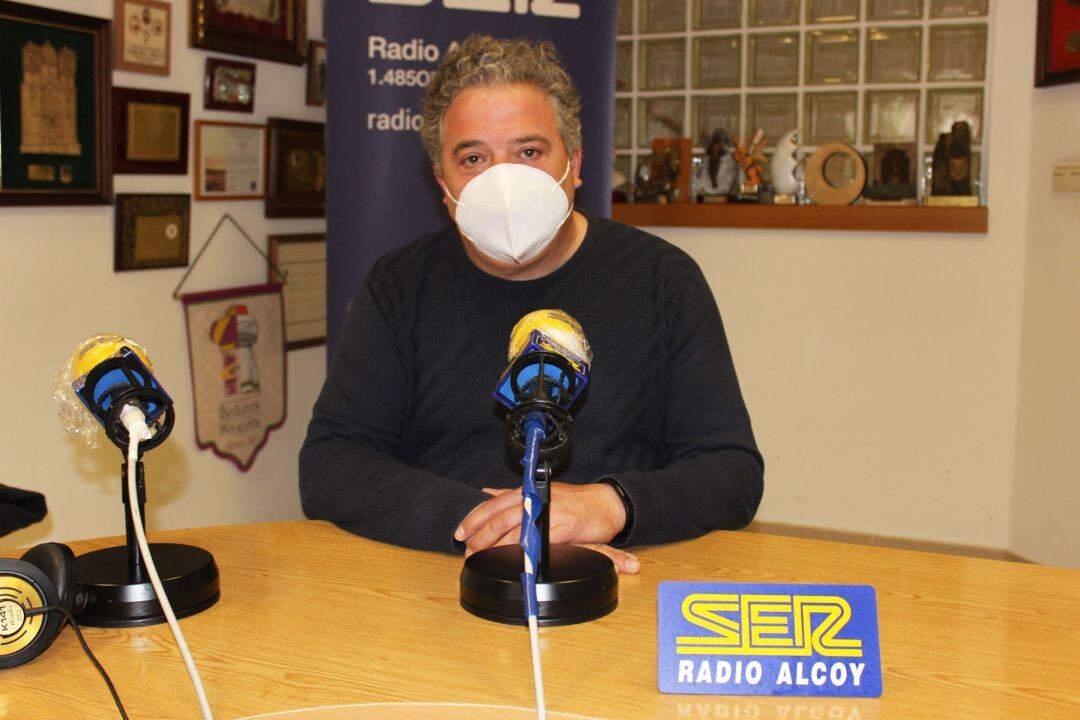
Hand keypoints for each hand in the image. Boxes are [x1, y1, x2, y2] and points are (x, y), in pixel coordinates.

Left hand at [455, 481, 627, 556]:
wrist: (606, 504)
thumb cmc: (573, 500)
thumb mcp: (539, 492)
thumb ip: (511, 495)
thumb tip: (485, 493)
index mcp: (527, 491)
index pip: (493, 504)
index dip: (474, 519)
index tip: (460, 533)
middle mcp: (536, 500)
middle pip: (501, 519)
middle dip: (481, 538)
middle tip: (470, 552)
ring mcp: (551, 513)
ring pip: (518, 531)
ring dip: (498, 548)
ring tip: (486, 559)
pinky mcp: (566, 527)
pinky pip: (542, 542)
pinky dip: (527, 553)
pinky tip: (517, 561)